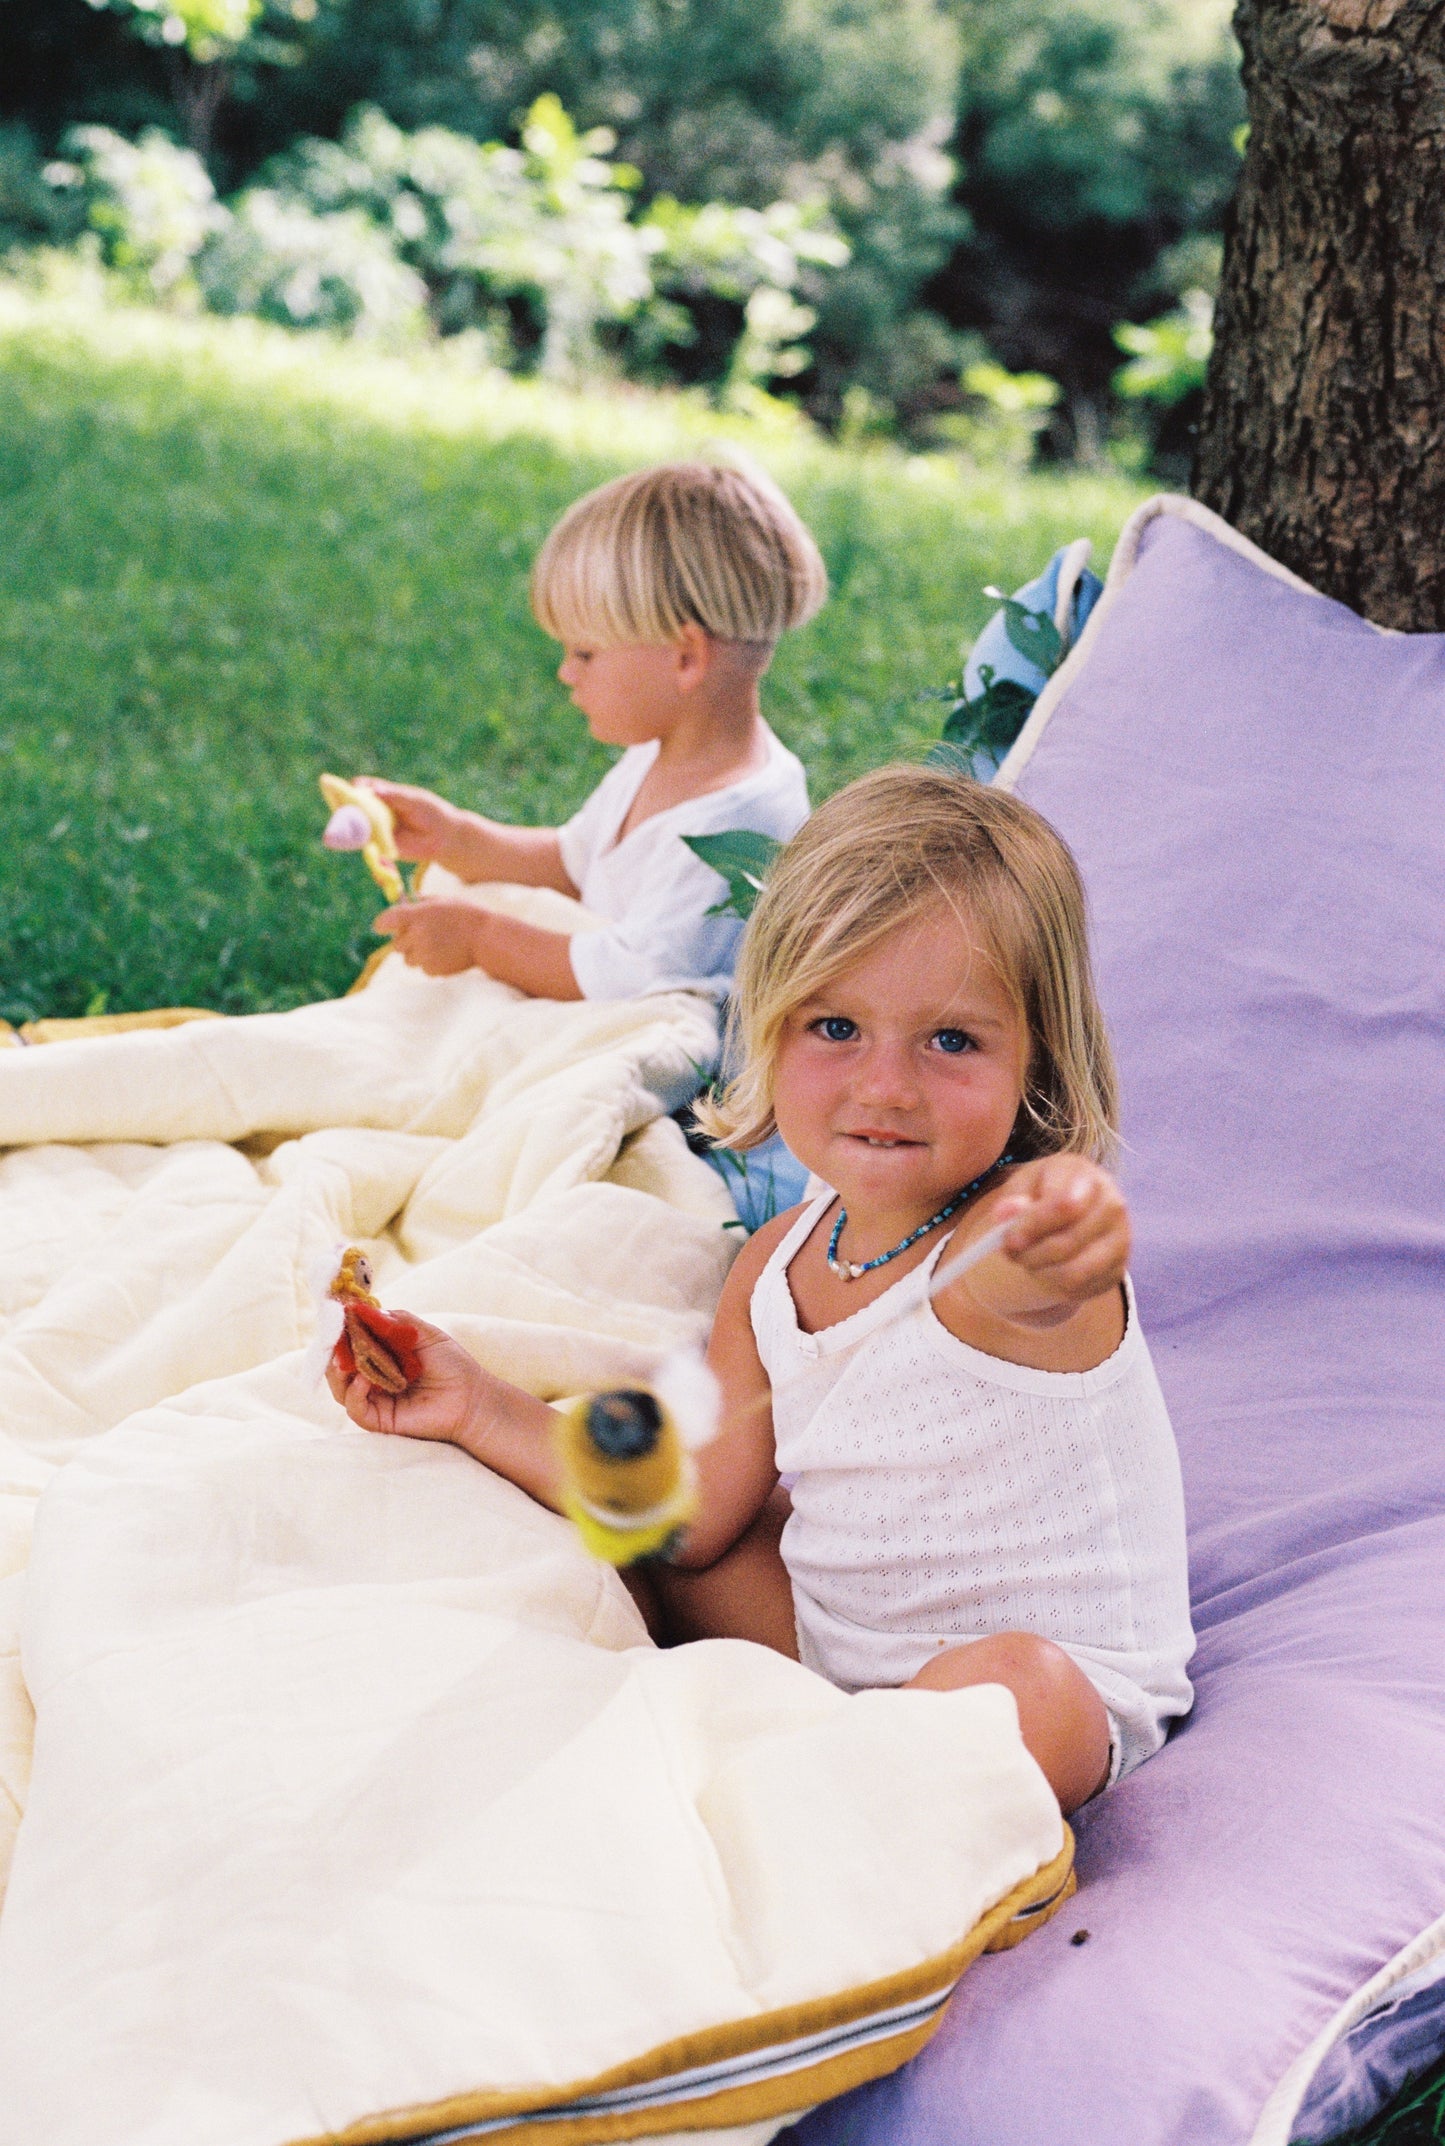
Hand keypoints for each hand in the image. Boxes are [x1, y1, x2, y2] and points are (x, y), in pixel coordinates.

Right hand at [326, 1313, 487, 1445]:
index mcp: (380, 1355)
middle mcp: (372, 1377)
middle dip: (335, 1349)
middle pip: (339, 1365)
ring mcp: (374, 1399)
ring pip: (340, 1387)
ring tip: (348, 1358)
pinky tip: (363, 1379)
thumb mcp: (423, 1333)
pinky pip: (355, 1408)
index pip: (351, 1342)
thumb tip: (361, 1309)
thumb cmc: (451, 1365)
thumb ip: (394, 1321)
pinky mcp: (379, 1419)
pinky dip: (354, 1393)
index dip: (341, 1330)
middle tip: (335, 1335)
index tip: (337, 1314)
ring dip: (340, 1371)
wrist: (472, 1398)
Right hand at [355, 778, 468, 866]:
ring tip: (352, 829)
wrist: (443, 838)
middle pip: (354, 808)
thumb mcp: (414, 800)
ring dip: (351, 830)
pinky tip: (367, 848)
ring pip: (357, 828)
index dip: (354, 787)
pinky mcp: (381, 847)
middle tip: (343, 811)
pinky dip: (365, 849)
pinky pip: (368, 848)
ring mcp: (377, 829)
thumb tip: (375, 790)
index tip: (353, 789)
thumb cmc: (430, 812)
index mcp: (383, 794)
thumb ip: (395, 796)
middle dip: (345, 809)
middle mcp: (376, 811)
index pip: (362, 787)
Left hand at [374, 896, 488, 974]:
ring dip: (417, 954)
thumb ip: (422, 901)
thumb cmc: (466, 915)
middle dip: (406, 941)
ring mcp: (424, 954)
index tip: (382, 927)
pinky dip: (431, 964)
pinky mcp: (433, 969)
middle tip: (423, 936)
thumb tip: (407, 901)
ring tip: (438, 946)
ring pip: (408, 959)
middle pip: (396, 944)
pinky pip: (423, 968)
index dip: (382, 925)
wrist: (486, 937)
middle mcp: (417, 935)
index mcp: (417, 915)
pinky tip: (446, 954)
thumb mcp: (443, 900)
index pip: (384, 922)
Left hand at [991, 1154, 1130, 1306]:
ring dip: (1041, 1272)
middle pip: (1069, 1242)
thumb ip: (1013, 1198)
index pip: (1064, 1204)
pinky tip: (1048, 1269)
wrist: (1073, 1209)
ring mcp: (1120, 1238)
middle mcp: (1111, 1204)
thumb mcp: (1022, 1186)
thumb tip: (1007, 1213)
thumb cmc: (1042, 1193)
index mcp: (1085, 1175)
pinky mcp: (1118, 1268)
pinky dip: (1055, 1286)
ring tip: (1029, 1261)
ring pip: (1075, 1272)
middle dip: (1031, 1254)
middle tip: (1012, 1254)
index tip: (1009, 1240)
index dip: (1033, 1226)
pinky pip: (1081, 1288)